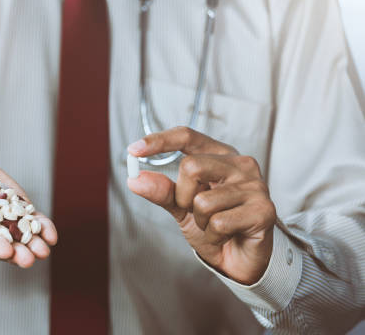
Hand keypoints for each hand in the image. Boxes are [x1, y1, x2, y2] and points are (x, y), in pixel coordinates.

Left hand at [127, 127, 275, 284]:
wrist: (239, 260)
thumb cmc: (214, 226)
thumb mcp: (181, 206)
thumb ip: (162, 191)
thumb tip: (135, 179)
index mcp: (220, 155)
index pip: (188, 136)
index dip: (160, 141)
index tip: (133, 149)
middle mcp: (240, 164)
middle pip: (191, 166)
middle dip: (182, 196)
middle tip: (194, 210)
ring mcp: (255, 186)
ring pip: (203, 200)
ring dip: (200, 221)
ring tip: (214, 226)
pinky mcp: (263, 210)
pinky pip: (219, 223)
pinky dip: (213, 236)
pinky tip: (226, 236)